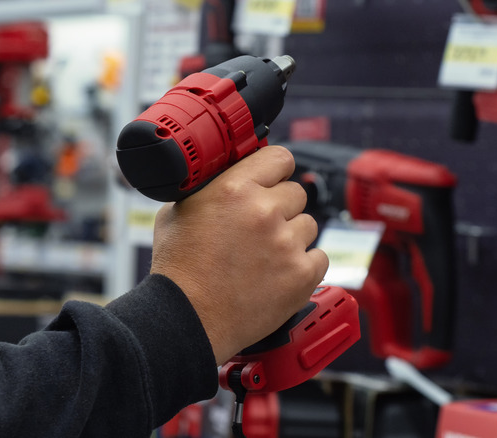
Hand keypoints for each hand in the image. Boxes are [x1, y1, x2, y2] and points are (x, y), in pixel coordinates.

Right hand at [150, 146, 328, 364]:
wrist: (187, 318)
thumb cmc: (178, 270)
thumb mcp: (177, 212)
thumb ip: (208, 189)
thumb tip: (224, 177)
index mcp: (234, 188)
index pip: (279, 157)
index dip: (276, 170)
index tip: (273, 180)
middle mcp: (264, 211)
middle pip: (296, 193)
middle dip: (281, 208)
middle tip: (260, 229)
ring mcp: (286, 243)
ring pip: (308, 225)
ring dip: (291, 237)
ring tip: (264, 257)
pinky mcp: (301, 275)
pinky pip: (319, 257)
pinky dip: (303, 266)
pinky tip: (278, 274)